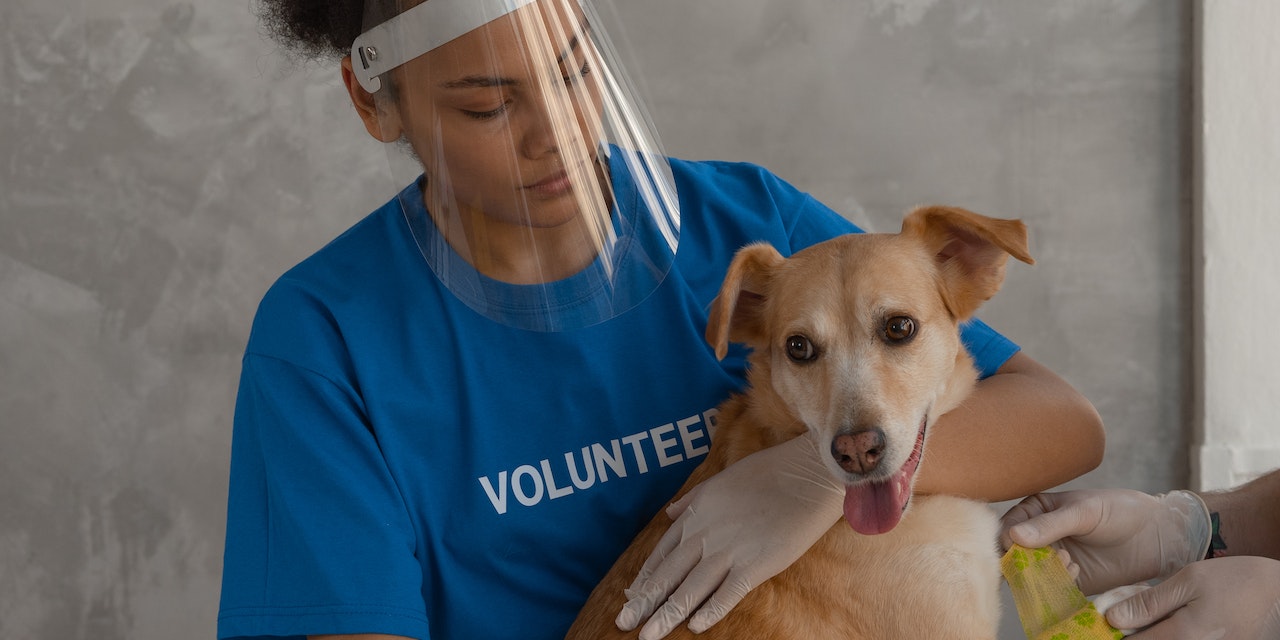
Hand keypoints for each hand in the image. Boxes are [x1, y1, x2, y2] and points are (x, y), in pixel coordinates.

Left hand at [615, 432, 843, 638]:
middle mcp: (705, 534)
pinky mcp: (755, 565)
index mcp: (696, 514)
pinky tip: (696, 627)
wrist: (806, 475)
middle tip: (624, 624)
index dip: (645, 578)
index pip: (662, 553)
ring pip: (690, 589)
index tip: (631, 597)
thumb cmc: (767, 473)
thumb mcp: (719, 480)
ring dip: (667, 614)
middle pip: (668, 575)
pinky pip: (727, 593)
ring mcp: (728, 551)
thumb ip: (691, 499)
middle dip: (644, 603)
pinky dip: (710, 611)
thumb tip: (670, 512)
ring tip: (648, 636)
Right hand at [1000, 489, 1210, 594]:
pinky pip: (1051, 590)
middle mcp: (1039, 537)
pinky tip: (1076, 572)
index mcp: (1035, 512)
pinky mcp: (1069, 581)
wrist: (1156, 535)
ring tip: (1068, 562)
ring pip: (1030, 575)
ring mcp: (1053, 560)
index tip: (1021, 548)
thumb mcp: (1085, 512)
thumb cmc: (1120, 511)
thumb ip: (1050, 525)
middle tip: (1050, 557)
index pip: (1006, 529)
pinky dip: (1057, 585)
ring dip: (1042, 574)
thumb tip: (1013, 536)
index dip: (1007, 542)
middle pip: (1013, 556)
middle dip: (1025, 561)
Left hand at [1100, 556, 1279, 638]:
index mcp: (1182, 636)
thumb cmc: (1233, 581)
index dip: (1114, 633)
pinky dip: (1167, 633)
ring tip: (1149, 615)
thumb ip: (1149, 602)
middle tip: (1126, 616)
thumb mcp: (1188, 581)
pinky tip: (1168, 620)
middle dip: (1132, 633)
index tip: (1102, 621)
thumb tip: (1112, 619)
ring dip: (1150, 632)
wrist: (1277, 593)